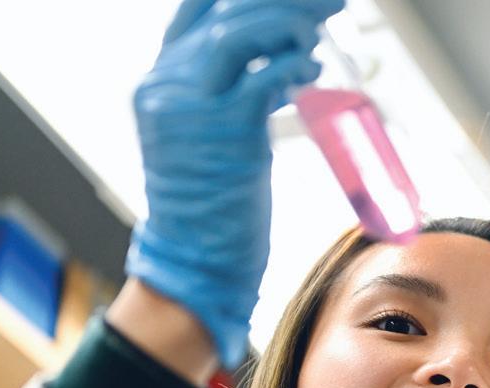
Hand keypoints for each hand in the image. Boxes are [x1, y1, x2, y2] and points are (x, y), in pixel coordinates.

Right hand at [126, 0, 341, 365]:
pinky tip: (314, 69)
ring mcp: (191, 104)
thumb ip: (227, 91)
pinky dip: (297, 65)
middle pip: (227, 11)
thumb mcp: (206, 134)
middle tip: (330, 3)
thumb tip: (278, 59)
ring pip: (244, 30)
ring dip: (293, 22)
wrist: (192, 260)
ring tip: (321, 31)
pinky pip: (267, 76)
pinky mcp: (225, 129)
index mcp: (159, 81)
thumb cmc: (211, 205)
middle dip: (285, 1)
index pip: (196, 10)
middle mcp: (167, 84)